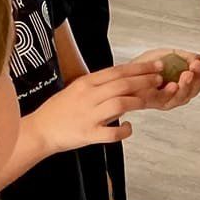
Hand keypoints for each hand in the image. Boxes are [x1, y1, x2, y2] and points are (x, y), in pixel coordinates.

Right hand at [27, 62, 157, 153]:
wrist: (39, 130)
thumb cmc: (60, 110)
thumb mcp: (77, 89)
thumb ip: (99, 85)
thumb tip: (124, 80)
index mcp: (85, 83)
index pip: (117, 71)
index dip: (139, 68)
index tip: (156, 65)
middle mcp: (88, 97)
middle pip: (122, 84)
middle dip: (145, 80)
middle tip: (160, 79)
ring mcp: (88, 116)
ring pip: (119, 104)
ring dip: (138, 101)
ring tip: (148, 101)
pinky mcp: (88, 134)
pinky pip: (111, 133)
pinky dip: (124, 131)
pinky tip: (129, 128)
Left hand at [129, 47, 199, 111]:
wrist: (129, 69)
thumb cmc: (149, 64)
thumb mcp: (171, 54)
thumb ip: (186, 56)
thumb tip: (199, 60)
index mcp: (188, 80)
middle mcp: (181, 91)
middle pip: (197, 89)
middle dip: (199, 76)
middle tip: (197, 66)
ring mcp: (170, 98)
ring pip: (184, 96)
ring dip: (188, 85)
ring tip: (188, 74)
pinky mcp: (157, 102)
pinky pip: (167, 100)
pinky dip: (172, 93)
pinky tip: (174, 85)